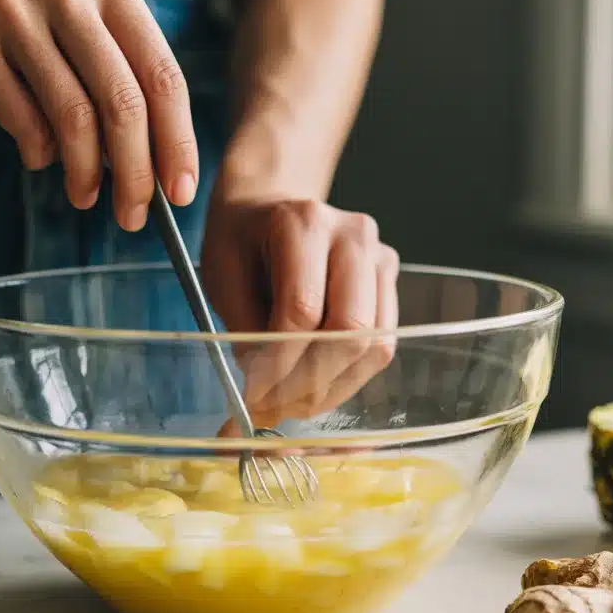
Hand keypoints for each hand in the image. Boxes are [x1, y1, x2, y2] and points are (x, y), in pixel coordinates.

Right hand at [0, 0, 197, 229]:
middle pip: (123, 101)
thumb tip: (164, 171)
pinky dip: (40, 154)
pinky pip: (27, 124)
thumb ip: (125, 82)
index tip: (181, 192)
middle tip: (135, 216)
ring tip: (85, 197)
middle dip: (137, 172)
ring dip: (86, 173)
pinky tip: (39, 156)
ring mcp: (14, 15)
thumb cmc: (24, 34)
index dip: (178, 141)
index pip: (163, 75)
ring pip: (75, 118)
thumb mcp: (82, 32)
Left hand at [200, 197, 399, 427]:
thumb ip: (245, 329)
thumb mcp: (223, 275)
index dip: (279, 362)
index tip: (253, 395)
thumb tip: (265, 392)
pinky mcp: (389, 278)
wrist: (271, 203)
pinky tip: (316, 386)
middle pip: (350, 328)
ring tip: (293, 404)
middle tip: (275, 409)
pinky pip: (382, 343)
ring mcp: (379, 255)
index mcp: (302, 222)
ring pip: (374, 343)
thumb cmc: (242, 239)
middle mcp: (352, 234)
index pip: (302, 309)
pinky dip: (350, 376)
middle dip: (309, 381)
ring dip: (333, 387)